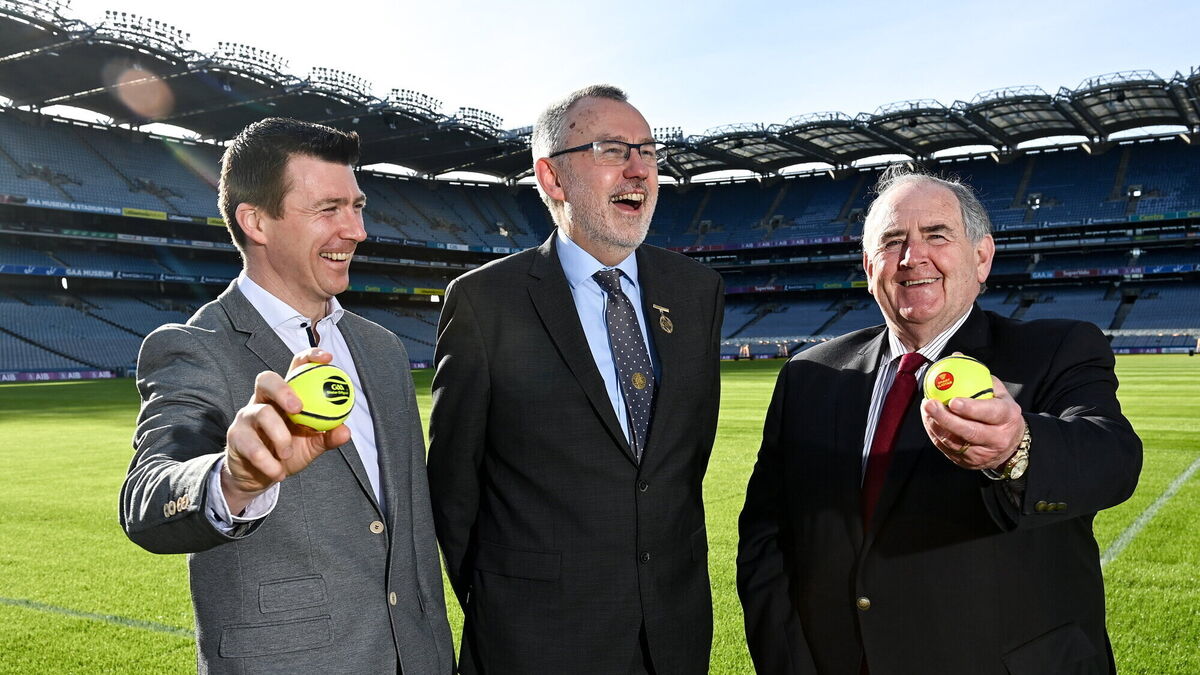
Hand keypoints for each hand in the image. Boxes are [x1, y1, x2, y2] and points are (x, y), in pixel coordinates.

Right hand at [221, 348, 351, 513]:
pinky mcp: (235, 436)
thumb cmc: (287, 453)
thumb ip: (327, 437)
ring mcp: (247, 416)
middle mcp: (264, 400)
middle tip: (298, 408)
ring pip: (260, 413)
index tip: (327, 359)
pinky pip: (252, 445)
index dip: (309, 357)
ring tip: (287, 455)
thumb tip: (345, 430)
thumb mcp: (311, 445)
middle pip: (266, 379)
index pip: (295, 368)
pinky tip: (278, 472)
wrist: (258, 477)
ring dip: (280, 436)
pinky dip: (268, 462)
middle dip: (283, 390)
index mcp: (286, 396)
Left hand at [920, 376, 1024, 470]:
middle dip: (946, 419)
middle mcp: (998, 438)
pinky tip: (929, 421)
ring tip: (926, 410)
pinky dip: (935, 434)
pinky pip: (947, 449)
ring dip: (936, 426)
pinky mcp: (969, 463)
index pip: (990, 413)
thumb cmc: (1000, 412)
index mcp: (1008, 417)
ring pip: (955, 442)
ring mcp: (983, 454)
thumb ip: (978, 376)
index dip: (971, 409)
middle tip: (930, 404)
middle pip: (970, 432)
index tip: (953, 401)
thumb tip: (956, 357)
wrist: (1011, 445)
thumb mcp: (998, 392)